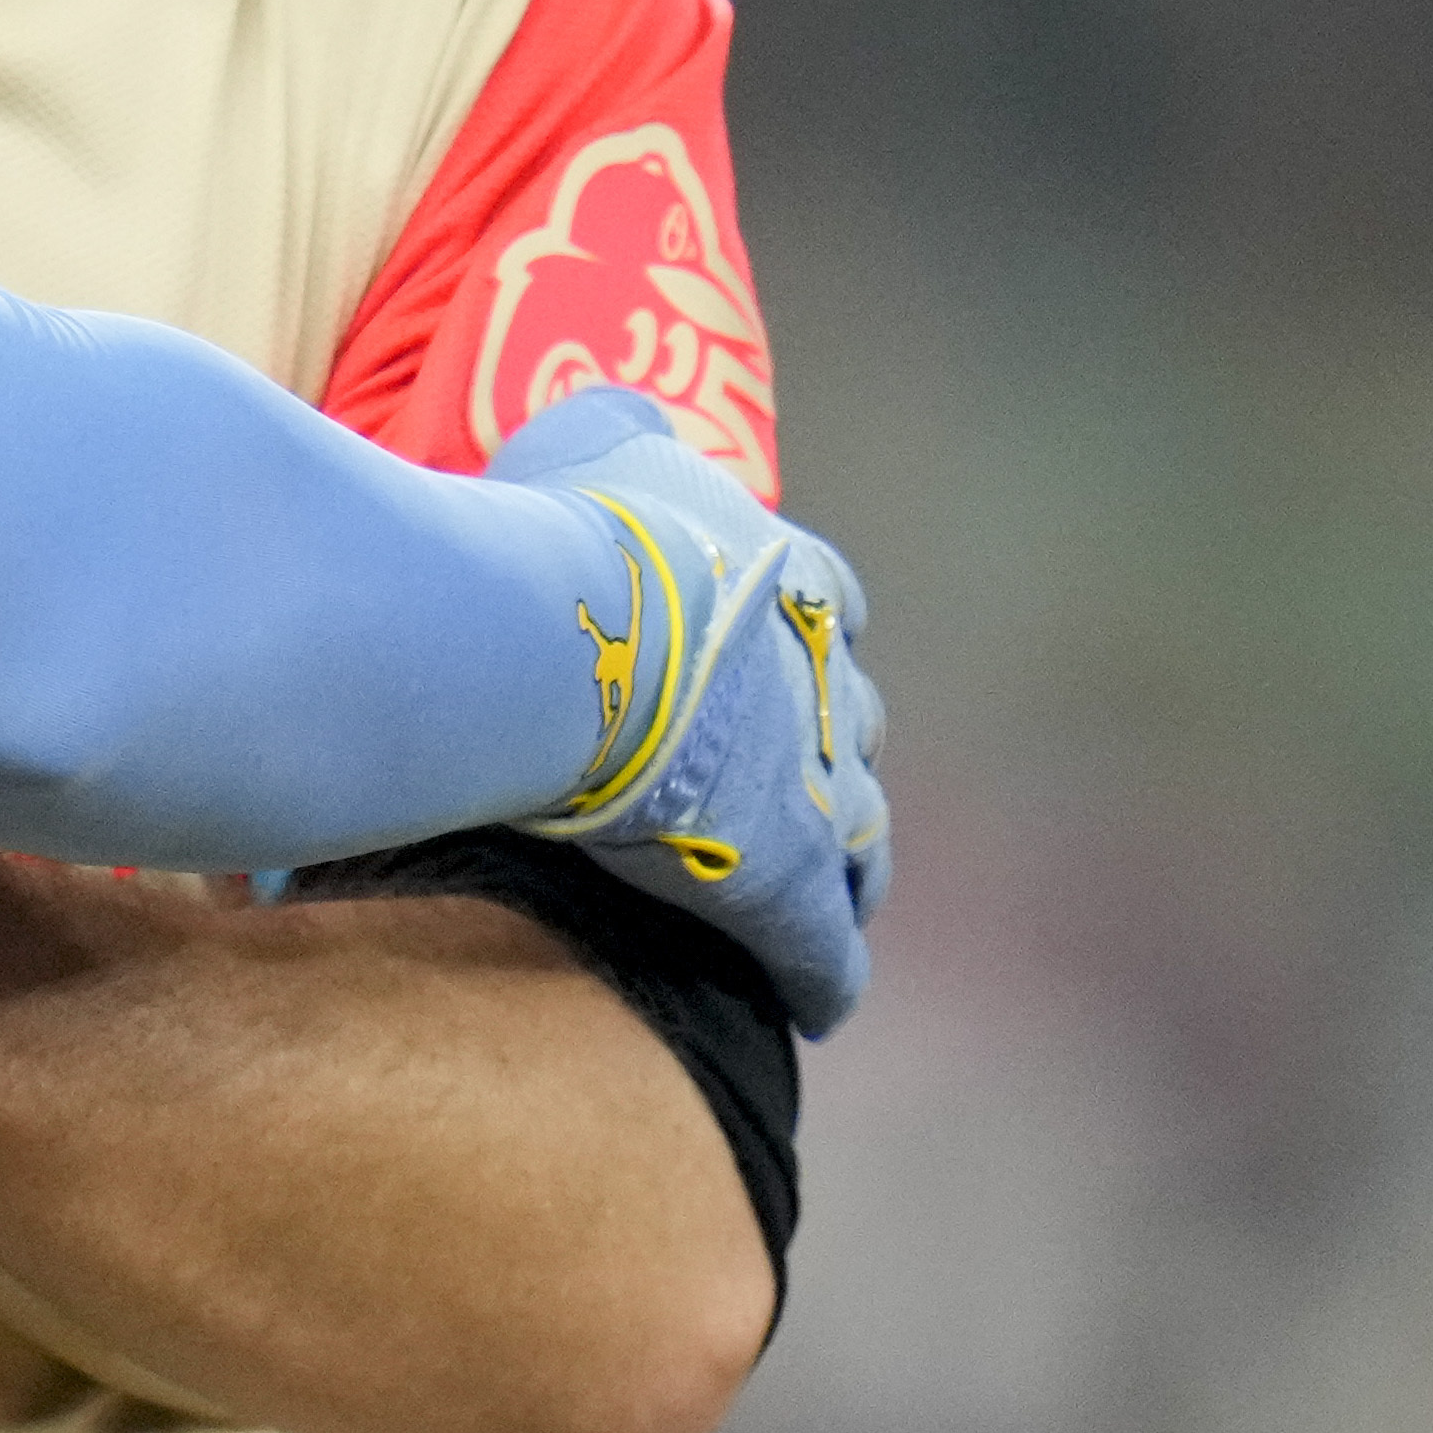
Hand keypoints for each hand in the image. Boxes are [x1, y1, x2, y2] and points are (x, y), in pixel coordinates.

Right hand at [493, 388, 890, 1030]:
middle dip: (830, 747)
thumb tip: (624, 426)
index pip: (830, 605)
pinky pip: (826, 950)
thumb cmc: (566, 536)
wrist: (568, 640)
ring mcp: (822, 789)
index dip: (803, 634)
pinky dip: (823, 976)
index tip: (772, 658)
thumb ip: (619, 429)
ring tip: (826, 896)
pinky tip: (814, 1006)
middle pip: (858, 723)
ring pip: (866, 840)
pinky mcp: (792, 886)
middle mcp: (829, 680)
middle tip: (789, 778)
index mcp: (791, 576)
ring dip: (847, 864)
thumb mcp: (588, 438)